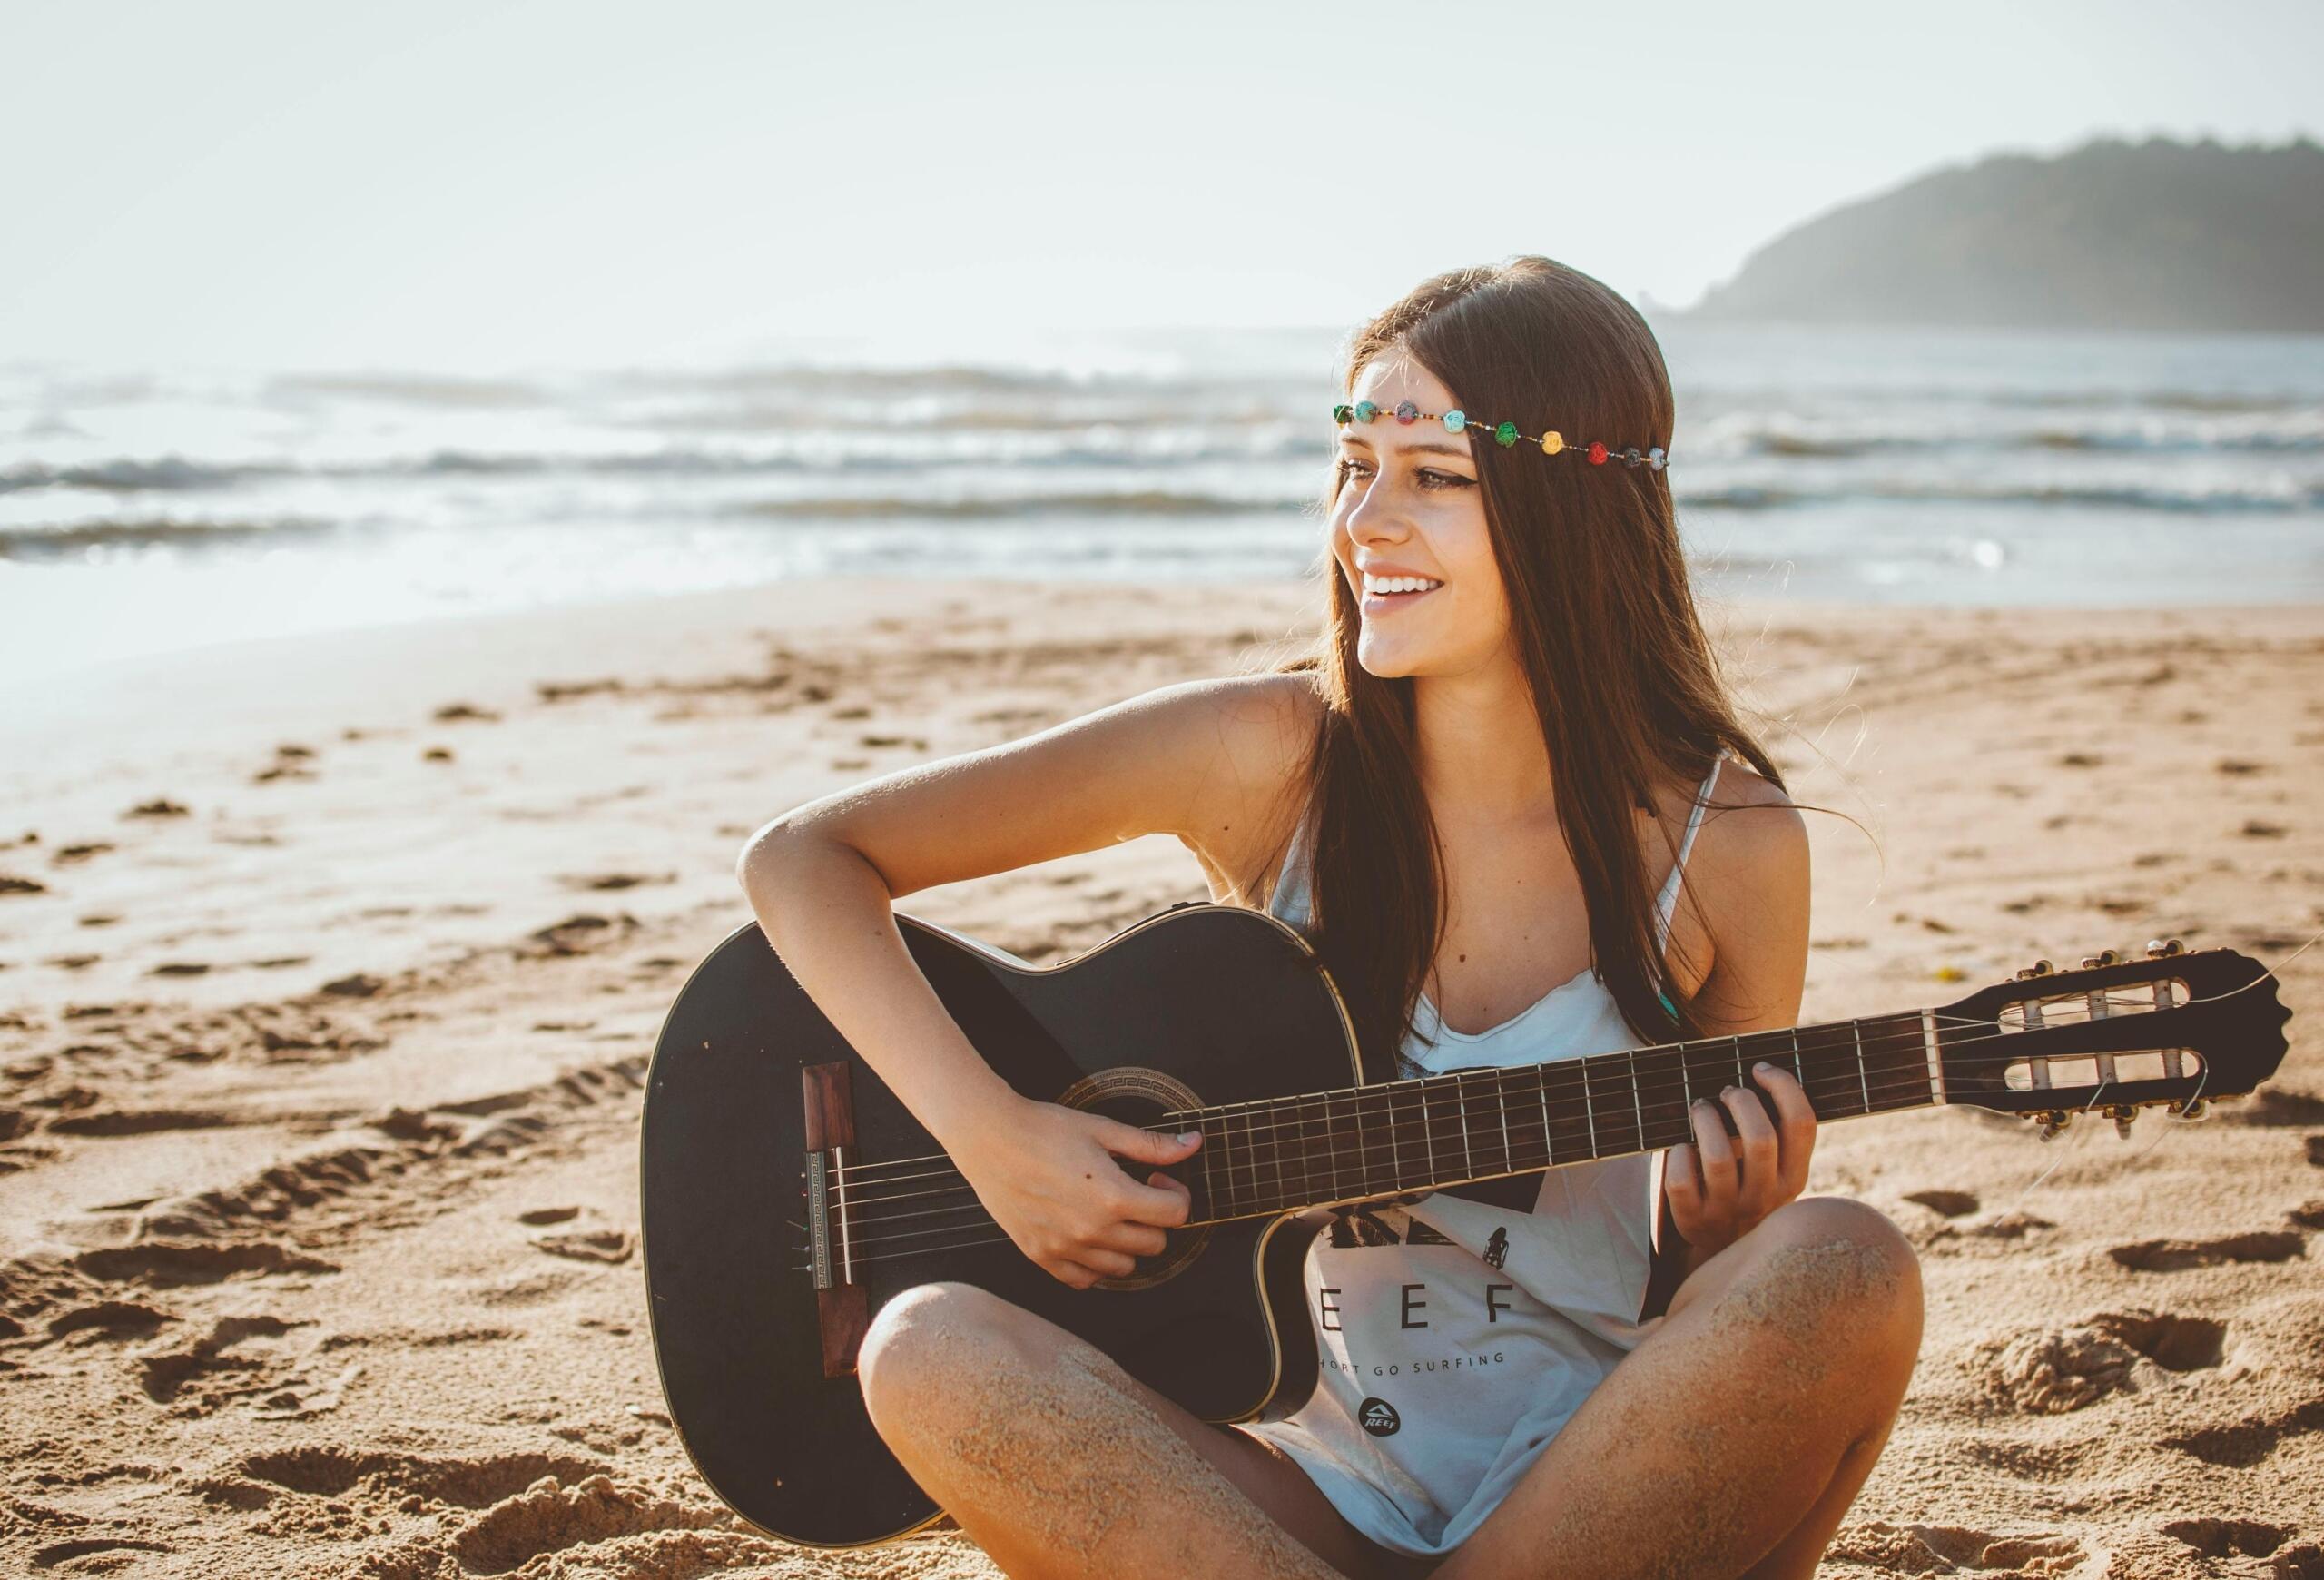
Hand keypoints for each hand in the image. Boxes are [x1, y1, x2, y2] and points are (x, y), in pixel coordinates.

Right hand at [945, 1094, 1200, 1289]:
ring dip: (1127, 1243)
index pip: (1176, 1215)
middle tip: (1135, 1193)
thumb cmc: (1045, 1129)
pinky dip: (1095, 1264)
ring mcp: (1067, 1249)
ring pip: (1125, 1268)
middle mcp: (1093, 1231)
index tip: (1157, 1179)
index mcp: (1114, 1197)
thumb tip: (1193, 1144)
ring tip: (1110, 1214)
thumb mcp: (1104, 1129)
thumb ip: (1152, 1145)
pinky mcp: (1043, 1257)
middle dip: (1155, 1218)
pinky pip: (1086, 1280)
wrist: (990, 1139)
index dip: (1175, 1194)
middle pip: (1155, 1244)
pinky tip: (1088, 1234)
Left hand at [1664, 1062, 1814, 1261]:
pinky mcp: (1693, 1220)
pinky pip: (1681, 1179)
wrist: (1725, 1249)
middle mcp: (1766, 1196)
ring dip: (1705, 1119)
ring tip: (1700, 1109)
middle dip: (1740, 1101)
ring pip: (1717, 1156)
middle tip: (1727, 1092)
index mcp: (1794, 1177)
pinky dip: (1677, 1154)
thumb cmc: (1748, 1187)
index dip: (1783, 1085)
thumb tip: (1757, 1071)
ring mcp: (1728, 1210)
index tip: (1760, 1069)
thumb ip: (1775, 1132)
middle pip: (1760, 1137)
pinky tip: (1681, 1147)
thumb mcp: (1774, 1170)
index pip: (1802, 1123)